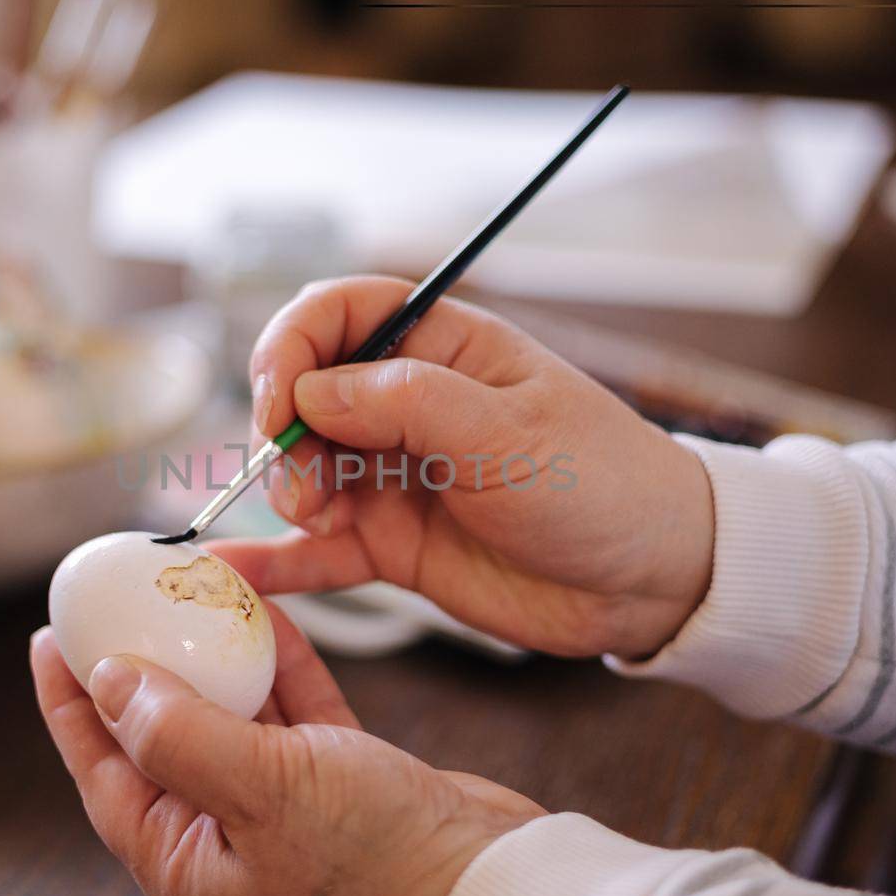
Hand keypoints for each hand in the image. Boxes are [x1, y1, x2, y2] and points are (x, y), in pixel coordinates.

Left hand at [30, 612, 542, 895]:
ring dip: (217, 658)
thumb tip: (109, 682)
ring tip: (190, 594)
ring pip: (233, 719)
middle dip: (143, 669)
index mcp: (188, 866)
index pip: (105, 773)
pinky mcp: (341, 784)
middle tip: (118, 603)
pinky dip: (281, 668)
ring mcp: (286, 813)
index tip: (48, 640)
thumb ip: (176, 733)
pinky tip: (269, 617)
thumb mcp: (260, 789)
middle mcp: (228, 842)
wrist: (492, 888)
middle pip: (163, 739)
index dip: (70, 705)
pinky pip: (293, 714)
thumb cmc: (379, 863)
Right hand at [225, 276, 713, 659]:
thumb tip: (308, 393)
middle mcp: (408, 405)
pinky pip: (320, 548)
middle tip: (301, 480)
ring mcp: (396, 475)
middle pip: (304, 394)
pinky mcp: (394, 544)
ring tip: (310, 519)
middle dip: (283, 431)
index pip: (337, 315)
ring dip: (284, 490)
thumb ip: (403, 405)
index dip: (292, 348)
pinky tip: (242, 571)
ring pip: (303, 468)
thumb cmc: (601, 483)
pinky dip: (280, 559)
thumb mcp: (506, 434)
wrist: (652, 579)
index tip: (281, 404)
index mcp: (441, 348)